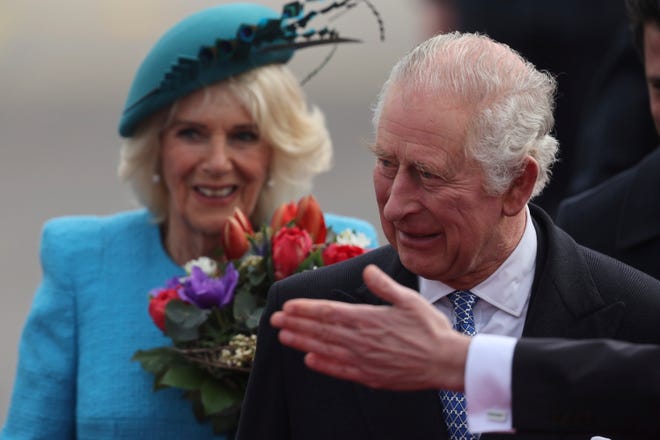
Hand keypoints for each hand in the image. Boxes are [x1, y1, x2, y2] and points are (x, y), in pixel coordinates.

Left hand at [270, 264, 470, 390]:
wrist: (446, 361)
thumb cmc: (430, 329)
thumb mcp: (409, 299)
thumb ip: (384, 286)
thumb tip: (367, 269)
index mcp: (369, 318)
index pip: (329, 312)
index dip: (306, 309)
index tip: (288, 306)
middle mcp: (362, 339)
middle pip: (321, 330)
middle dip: (296, 324)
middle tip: (274, 321)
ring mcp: (364, 359)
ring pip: (326, 349)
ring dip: (302, 343)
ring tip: (283, 338)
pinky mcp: (370, 376)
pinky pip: (341, 370)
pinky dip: (323, 365)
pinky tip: (309, 361)